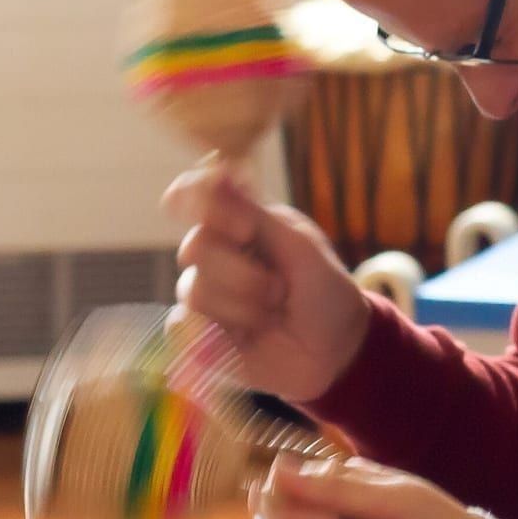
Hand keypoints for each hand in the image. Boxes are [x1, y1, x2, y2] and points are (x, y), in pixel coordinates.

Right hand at [163, 165, 371, 401]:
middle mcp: (217, 254)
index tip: (243, 229)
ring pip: (194, 292)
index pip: (195, 197)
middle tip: (280, 290)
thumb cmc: (325, 291)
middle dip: (243, 274)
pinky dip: (212, 335)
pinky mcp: (200, 334)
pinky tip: (243, 338)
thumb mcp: (299, 248)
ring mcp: (207, 294)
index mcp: (240, 223)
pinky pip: (181, 328)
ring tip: (273, 315)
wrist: (336, 351)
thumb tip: (217, 168)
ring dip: (243, 308)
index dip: (203, 206)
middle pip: (195, 247)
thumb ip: (255, 214)